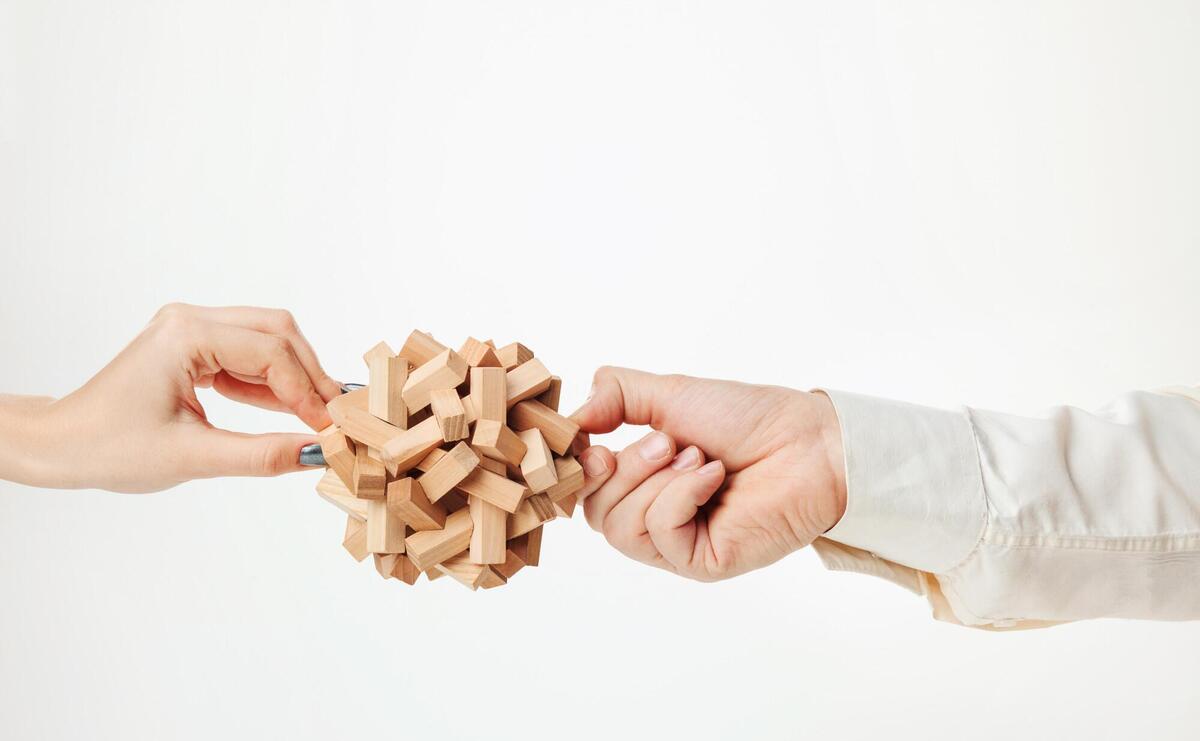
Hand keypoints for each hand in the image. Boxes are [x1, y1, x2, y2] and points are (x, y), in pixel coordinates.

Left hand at [0, 303, 341, 492]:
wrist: (59, 445)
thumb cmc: (108, 447)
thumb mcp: (192, 457)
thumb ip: (261, 454)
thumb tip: (317, 453)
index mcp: (185, 335)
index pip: (271, 354)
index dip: (308, 392)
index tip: (331, 428)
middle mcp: (190, 320)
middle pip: (277, 333)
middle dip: (310, 375)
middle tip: (334, 417)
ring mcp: (190, 329)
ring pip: (267, 340)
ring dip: (294, 378)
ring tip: (316, 418)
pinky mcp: (192, 346)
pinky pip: (247, 356)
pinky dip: (271, 384)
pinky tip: (286, 412)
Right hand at [570, 367, 846, 580]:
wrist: (806, 441)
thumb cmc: (748, 419)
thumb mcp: (668, 394)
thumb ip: (614, 396)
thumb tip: (573, 419)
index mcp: (645, 482)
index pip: (585, 491)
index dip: (580, 468)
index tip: (593, 441)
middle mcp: (657, 516)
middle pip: (595, 512)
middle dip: (626, 468)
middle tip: (669, 442)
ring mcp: (678, 544)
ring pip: (620, 528)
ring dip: (655, 481)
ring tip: (696, 457)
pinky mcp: (701, 562)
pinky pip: (660, 533)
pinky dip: (681, 495)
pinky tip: (712, 477)